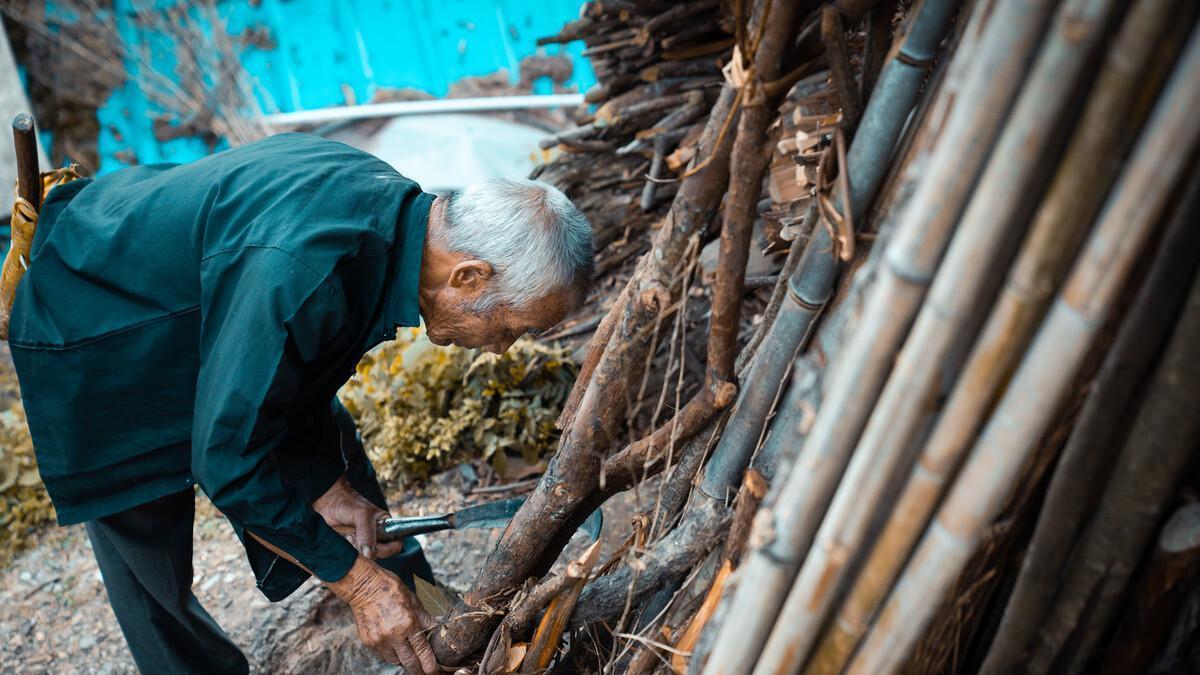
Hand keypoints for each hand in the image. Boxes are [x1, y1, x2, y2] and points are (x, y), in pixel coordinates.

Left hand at [313, 476, 403, 558]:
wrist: (327, 501)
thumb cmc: (348, 503)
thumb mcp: (363, 515)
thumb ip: (368, 534)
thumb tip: (369, 554)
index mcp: (385, 528)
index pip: (394, 546)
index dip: (387, 549)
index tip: (375, 545)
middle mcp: (375, 538)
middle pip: (378, 555)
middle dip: (366, 548)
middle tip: (355, 535)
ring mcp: (361, 545)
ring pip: (364, 558)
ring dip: (354, 548)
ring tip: (347, 535)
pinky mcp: (349, 549)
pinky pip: (351, 558)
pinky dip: (346, 551)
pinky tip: (342, 539)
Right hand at [328, 557, 438, 673]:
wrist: (364, 586)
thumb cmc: (390, 589)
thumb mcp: (414, 601)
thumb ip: (426, 619)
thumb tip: (439, 628)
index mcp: (407, 623)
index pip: (422, 650)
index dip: (429, 663)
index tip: (433, 671)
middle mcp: (392, 635)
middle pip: (409, 662)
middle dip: (418, 669)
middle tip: (424, 672)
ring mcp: (379, 640)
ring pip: (395, 661)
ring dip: (404, 661)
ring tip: (411, 658)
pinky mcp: (368, 642)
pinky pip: (383, 655)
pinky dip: (392, 654)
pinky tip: (396, 647)